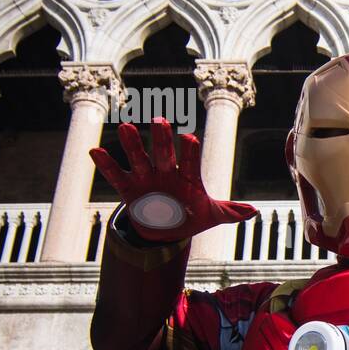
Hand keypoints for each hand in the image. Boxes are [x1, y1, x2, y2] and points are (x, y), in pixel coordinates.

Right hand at [89, 117, 256, 241]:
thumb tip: (253, 211)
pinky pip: (116, 175)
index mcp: (188, 177)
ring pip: (139, 158)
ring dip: (133, 145)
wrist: (166, 229)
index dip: (190, 151)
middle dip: (163, 139)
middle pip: (165, 153)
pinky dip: (106, 164)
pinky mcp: (129, 189)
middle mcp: (167, 172)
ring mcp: (146, 178)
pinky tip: (95, 151)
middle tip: (160, 120)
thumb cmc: (191, 216)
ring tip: (126, 126)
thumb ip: (230, 212)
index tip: (190, 138)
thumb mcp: (211, 216)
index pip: (191, 161)